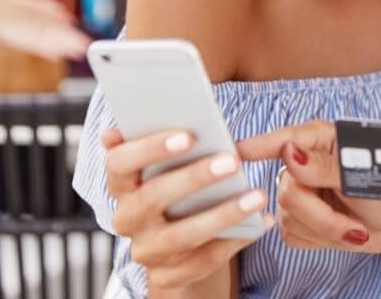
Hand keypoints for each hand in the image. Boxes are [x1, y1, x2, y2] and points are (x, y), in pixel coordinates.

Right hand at [102, 127, 271, 290]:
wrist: (180, 252)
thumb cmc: (181, 192)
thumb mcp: (173, 166)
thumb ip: (172, 141)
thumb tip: (173, 104)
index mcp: (123, 185)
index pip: (119, 163)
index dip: (149, 148)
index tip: (187, 134)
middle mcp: (128, 219)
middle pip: (152, 198)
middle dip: (193, 178)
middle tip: (231, 161)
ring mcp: (147, 251)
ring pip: (181, 235)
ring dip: (223, 214)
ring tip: (258, 194)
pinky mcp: (168, 276)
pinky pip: (203, 261)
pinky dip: (234, 241)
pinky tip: (261, 222)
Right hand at [237, 121, 380, 260]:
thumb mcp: (365, 177)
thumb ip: (327, 166)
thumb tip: (290, 152)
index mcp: (325, 139)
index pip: (287, 139)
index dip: (260, 145)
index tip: (236, 151)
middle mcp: (305, 162)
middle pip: (288, 190)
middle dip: (323, 216)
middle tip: (356, 227)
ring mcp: (297, 191)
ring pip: (289, 216)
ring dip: (328, 231)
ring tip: (356, 228)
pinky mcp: (295, 219)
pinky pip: (292, 234)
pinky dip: (322, 240)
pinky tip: (341, 232)